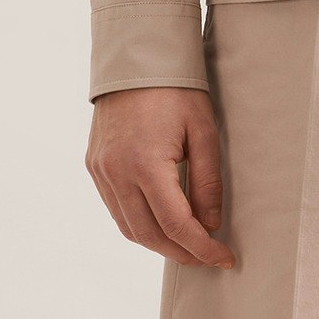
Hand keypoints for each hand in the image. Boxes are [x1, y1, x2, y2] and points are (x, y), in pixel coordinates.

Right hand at [86, 86, 234, 268]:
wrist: (134, 60)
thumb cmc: (176, 91)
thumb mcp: (204, 133)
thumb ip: (207, 183)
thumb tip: (209, 226)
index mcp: (146, 165)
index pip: (176, 225)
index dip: (202, 248)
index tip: (223, 258)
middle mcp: (116, 173)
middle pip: (149, 235)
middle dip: (181, 252)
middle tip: (208, 256)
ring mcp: (101, 171)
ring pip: (129, 228)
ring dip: (159, 242)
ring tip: (187, 244)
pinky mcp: (94, 166)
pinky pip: (116, 209)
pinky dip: (139, 224)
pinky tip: (161, 222)